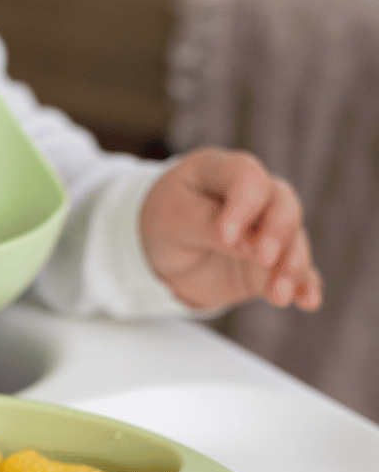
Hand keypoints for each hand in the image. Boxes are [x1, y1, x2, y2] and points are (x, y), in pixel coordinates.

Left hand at [140, 147, 321, 312]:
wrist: (162, 253)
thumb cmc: (165, 224)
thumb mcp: (172, 220)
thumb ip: (206, 225)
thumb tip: (247, 243)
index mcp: (225, 171)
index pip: (247, 179)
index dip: (241, 206)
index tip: (225, 237)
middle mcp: (256, 195)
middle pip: (282, 206)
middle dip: (277, 234)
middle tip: (262, 259)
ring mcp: (268, 228)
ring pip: (293, 240)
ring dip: (291, 267)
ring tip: (280, 295)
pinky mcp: (272, 261)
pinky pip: (296, 270)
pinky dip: (304, 285)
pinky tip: (309, 301)